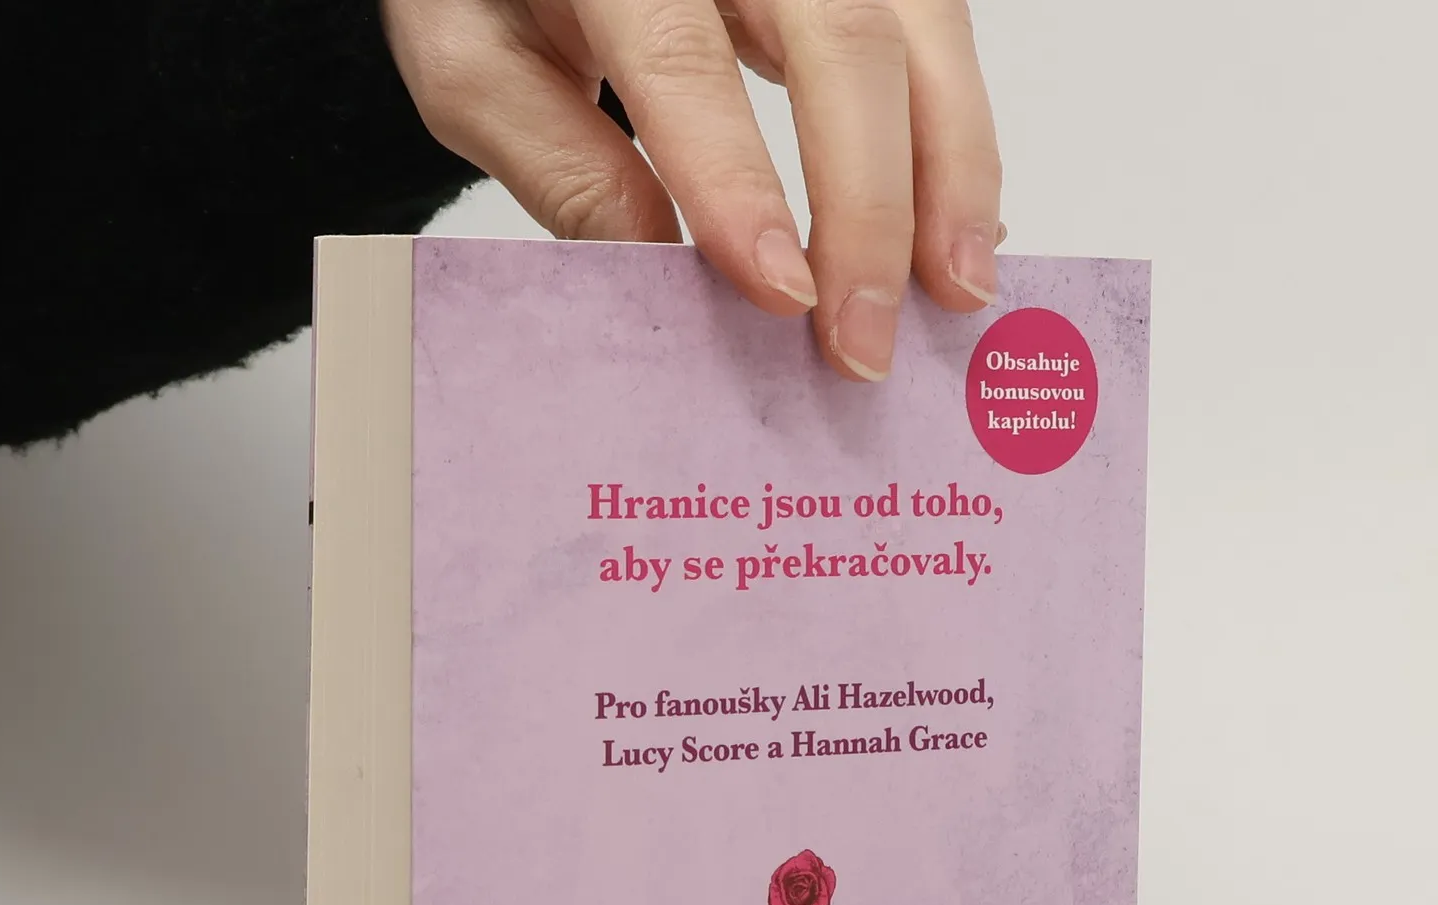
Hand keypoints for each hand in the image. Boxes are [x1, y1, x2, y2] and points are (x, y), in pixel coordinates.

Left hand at [380, 0, 1000, 379]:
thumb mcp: (475, 59)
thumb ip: (558, 163)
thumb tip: (664, 279)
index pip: (684, 62)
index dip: (740, 183)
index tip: (781, 294)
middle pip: (840, 37)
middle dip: (870, 205)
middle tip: (866, 341)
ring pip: (919, 26)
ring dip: (953, 172)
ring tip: (956, 294)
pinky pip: (934, 31)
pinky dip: (959, 140)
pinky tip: (962, 231)